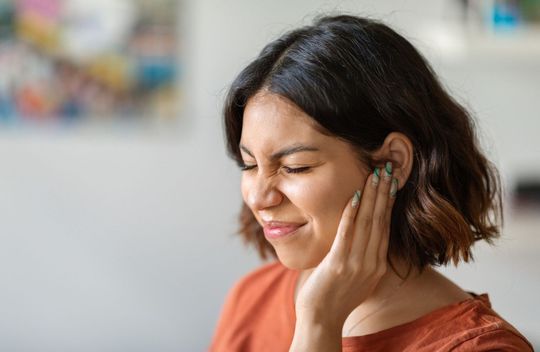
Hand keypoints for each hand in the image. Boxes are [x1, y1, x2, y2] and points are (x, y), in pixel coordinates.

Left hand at [294, 164, 397, 329]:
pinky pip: (347, 233)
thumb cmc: (334, 297)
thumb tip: (363, 236)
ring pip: (367, 223)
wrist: (321, 319)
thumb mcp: (357, 277)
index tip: (391, 182)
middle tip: (388, 169)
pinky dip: (352, 213)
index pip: (386, 227)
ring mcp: (356, 264)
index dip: (388, 202)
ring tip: (375, 175)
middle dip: (384, 193)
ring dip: (371, 196)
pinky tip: (355, 196)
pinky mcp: (338, 264)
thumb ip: (363, 257)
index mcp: (377, 265)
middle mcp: (371, 263)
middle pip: (380, 220)